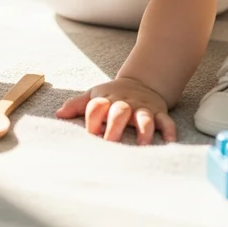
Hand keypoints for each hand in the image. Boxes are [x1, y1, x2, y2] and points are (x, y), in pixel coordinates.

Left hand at [55, 77, 175, 144]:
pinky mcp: (159, 113)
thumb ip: (77, 105)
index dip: (93, 118)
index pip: (97, 106)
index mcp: (107, 99)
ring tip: (142, 144)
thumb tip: (58, 114)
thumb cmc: (113, 95)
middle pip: (120, 111)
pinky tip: (169, 141)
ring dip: (143, 130)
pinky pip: (166, 121)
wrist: (142, 82)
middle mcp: (125, 103)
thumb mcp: (95, 95)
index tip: (92, 132)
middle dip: (115, 126)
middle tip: (110, 143)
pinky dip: (169, 130)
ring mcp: (143, 108)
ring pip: (145, 117)